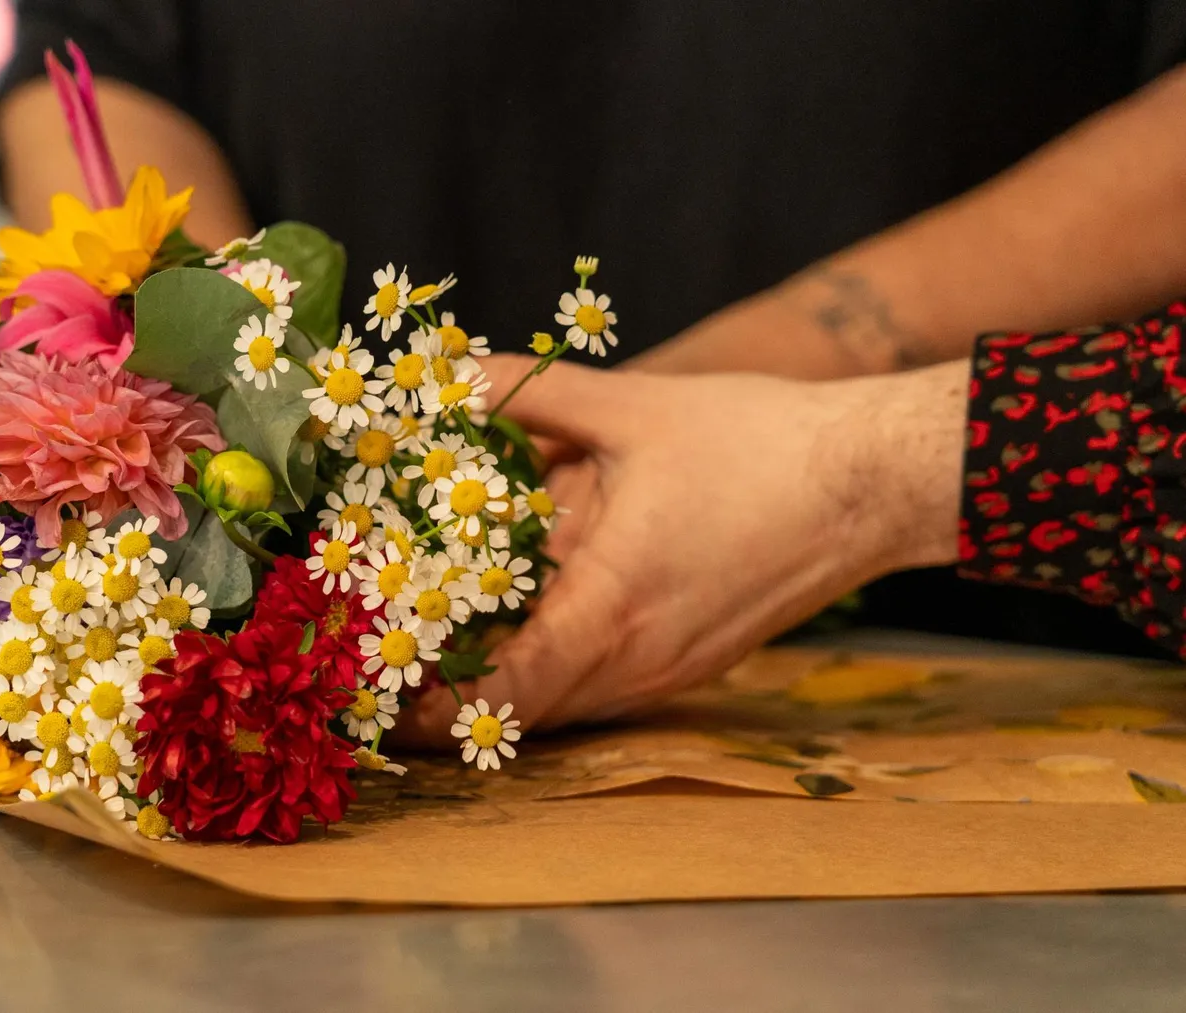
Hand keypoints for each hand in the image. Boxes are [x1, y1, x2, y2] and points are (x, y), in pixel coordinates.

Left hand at [399, 355, 967, 740]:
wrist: (879, 480)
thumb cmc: (762, 441)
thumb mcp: (634, 406)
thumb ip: (531, 392)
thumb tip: (451, 370)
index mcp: (613, 604)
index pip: (505, 695)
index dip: (438, 708)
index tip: (383, 697)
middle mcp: (640, 658)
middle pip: (524, 713)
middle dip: (455, 697)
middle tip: (392, 665)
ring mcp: (672, 669)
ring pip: (565, 705)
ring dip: (505, 686)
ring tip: (441, 648)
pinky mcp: (696, 662)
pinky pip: (605, 687)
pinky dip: (555, 671)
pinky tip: (525, 625)